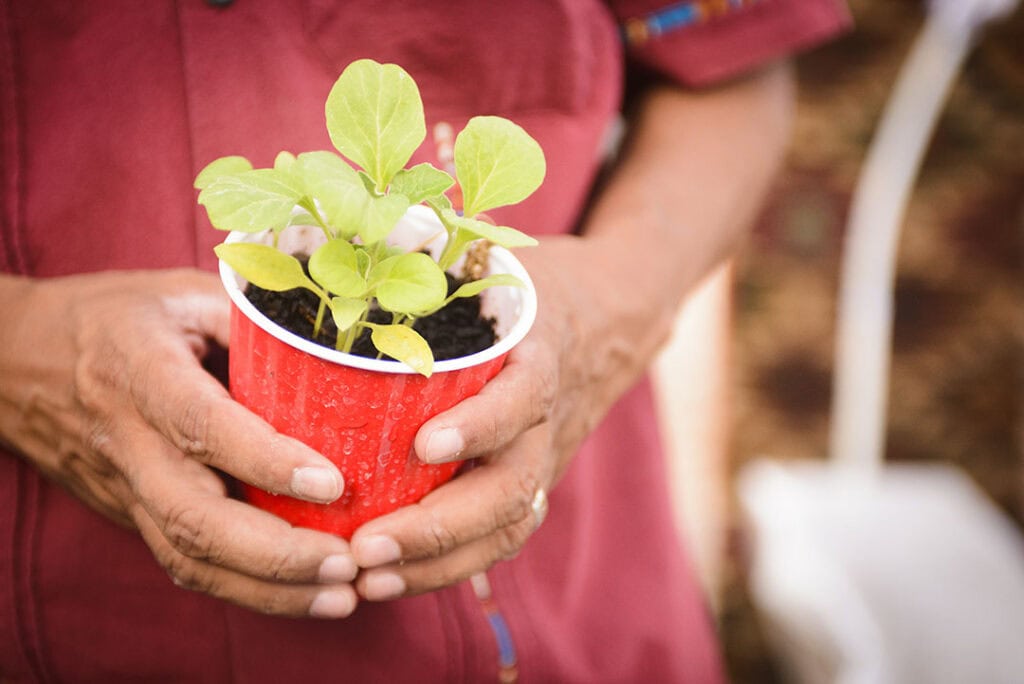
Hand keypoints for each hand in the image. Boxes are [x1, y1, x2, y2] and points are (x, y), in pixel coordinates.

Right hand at [0, 269, 357, 617]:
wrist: (14, 360)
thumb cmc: (114, 316)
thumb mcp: (181, 292)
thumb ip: (250, 318)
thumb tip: (331, 348)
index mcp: (139, 370)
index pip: (201, 425)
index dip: (264, 460)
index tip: (330, 482)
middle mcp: (127, 439)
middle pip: (193, 516)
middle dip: (276, 551)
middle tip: (347, 561)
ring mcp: (124, 485)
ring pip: (188, 555)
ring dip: (268, 587)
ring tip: (341, 593)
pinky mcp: (130, 511)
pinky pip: (183, 561)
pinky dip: (244, 589)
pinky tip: (301, 593)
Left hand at [349, 235, 666, 598]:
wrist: (615, 315)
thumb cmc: (533, 282)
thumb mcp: (498, 253)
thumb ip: (438, 246)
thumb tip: (342, 224)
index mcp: (542, 352)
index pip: (523, 396)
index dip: (481, 424)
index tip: (423, 444)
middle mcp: (549, 416)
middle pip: (512, 487)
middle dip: (438, 526)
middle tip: (364, 545)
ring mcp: (544, 455)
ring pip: (506, 525)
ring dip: (438, 562)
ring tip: (367, 579)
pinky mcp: (532, 480)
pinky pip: (500, 535)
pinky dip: (450, 566)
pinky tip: (392, 580)